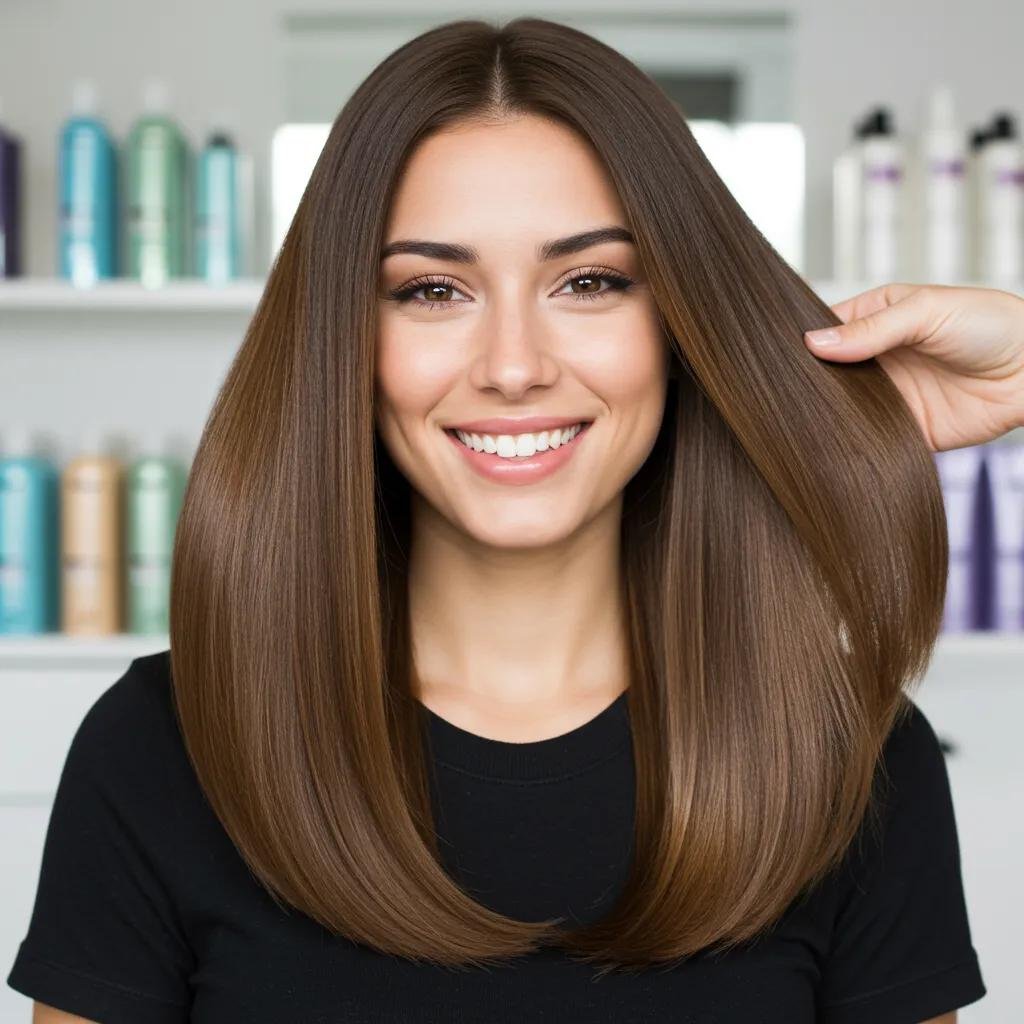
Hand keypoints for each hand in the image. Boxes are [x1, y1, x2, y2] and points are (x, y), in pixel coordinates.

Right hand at [803, 283, 1023, 451]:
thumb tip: (814, 343)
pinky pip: (866, 438)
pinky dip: (850, 441)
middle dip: (809, 382)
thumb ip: (872, 330)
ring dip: (825, 413)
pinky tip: (832, 439)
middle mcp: (875, 359)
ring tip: (798, 417)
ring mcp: (886, 396)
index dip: (804, 343)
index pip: (825, 331)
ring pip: (840, 407)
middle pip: (826, 373)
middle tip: (783, 392)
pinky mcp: (901, 430)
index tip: (779, 357)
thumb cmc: (991, 324)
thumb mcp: (927, 311)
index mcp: (875, 319)